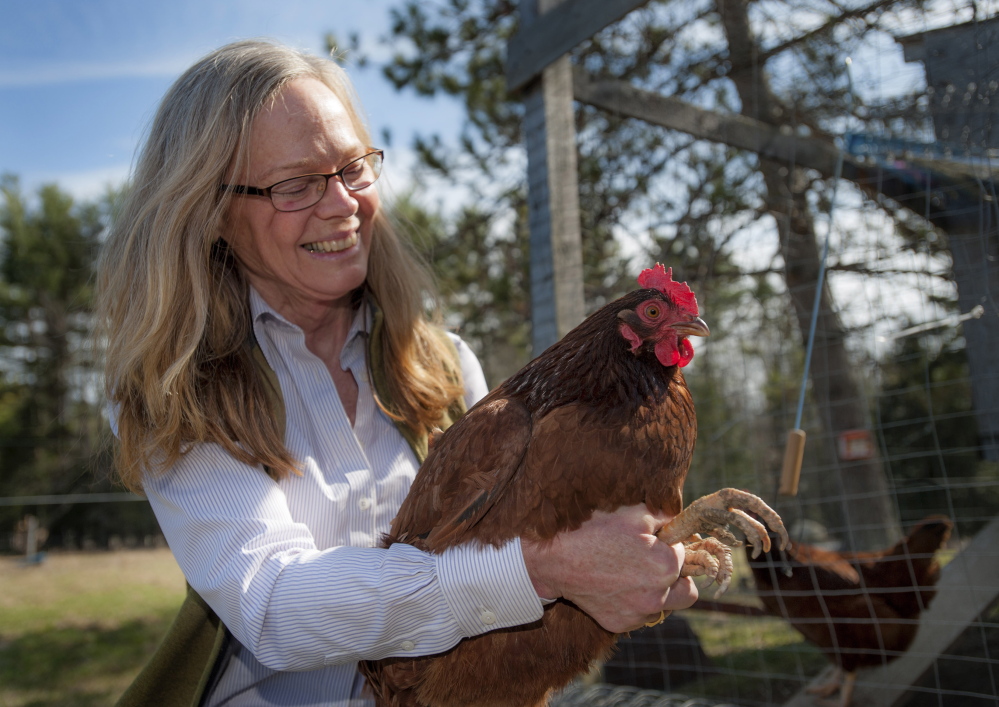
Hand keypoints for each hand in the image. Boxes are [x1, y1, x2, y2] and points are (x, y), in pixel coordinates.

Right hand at [521, 504, 698, 632]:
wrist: (554, 556)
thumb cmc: (594, 529)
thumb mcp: (634, 512)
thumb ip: (665, 517)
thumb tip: (679, 522)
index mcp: (666, 566)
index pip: (685, 555)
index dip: (671, 544)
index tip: (657, 539)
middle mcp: (656, 596)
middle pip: (687, 592)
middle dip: (678, 577)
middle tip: (658, 563)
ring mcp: (637, 614)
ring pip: (664, 606)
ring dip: (657, 592)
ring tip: (632, 572)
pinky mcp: (618, 624)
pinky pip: (639, 616)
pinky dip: (634, 603)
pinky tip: (616, 585)